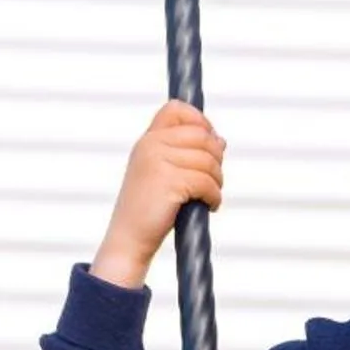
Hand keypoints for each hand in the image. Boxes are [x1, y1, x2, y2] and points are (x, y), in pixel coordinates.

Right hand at [90, 100, 225, 288]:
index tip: (209, 144)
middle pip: (201, 135)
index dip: (200, 122)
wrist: (129, 239)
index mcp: (148, 141)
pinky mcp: (169, 181)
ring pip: (208, 160)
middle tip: (213, 180)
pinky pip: (207, 182)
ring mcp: (158, 162)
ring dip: (217, 180)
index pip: (177, 110)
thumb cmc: (148, 211)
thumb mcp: (163, 174)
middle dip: (216, 158)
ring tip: (209, 196)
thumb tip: (220, 141)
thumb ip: (187, 154)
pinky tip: (209, 206)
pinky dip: (214, 196)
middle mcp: (151, 145)